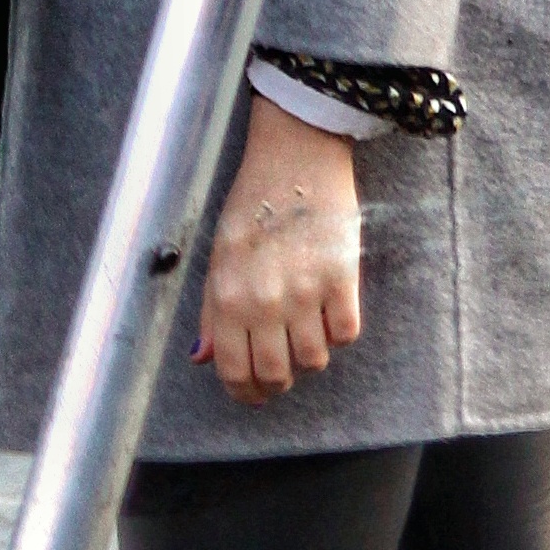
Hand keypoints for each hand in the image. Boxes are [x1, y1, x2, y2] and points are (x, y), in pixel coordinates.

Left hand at [196, 93, 361, 405]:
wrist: (294, 156)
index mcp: (228, 293)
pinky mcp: (343, 279)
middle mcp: (266, 300)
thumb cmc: (251, 203)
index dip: (244, 391)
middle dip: (276, 380)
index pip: (234, 370)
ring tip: (303, 331)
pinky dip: (338, 332)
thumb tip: (203, 359)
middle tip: (279, 368)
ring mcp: (307, 291)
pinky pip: (347, 334)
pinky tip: (328, 311)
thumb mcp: (219, 254)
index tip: (251, 393)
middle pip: (276, 374)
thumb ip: (212, 310)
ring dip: (308, 355)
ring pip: (315, 361)